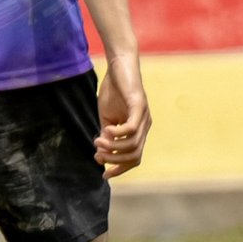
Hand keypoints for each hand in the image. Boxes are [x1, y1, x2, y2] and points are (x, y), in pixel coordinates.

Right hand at [95, 52, 150, 176]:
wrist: (119, 67)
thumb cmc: (113, 91)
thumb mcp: (106, 118)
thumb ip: (106, 136)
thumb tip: (100, 155)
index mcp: (138, 130)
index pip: (134, 158)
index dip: (120, 169)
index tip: (104, 174)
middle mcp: (145, 126)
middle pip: (135, 155)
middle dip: (115, 160)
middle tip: (98, 155)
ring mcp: (144, 116)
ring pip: (133, 144)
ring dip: (113, 147)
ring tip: (98, 142)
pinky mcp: (140, 105)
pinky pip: (132, 128)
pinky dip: (118, 134)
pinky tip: (106, 131)